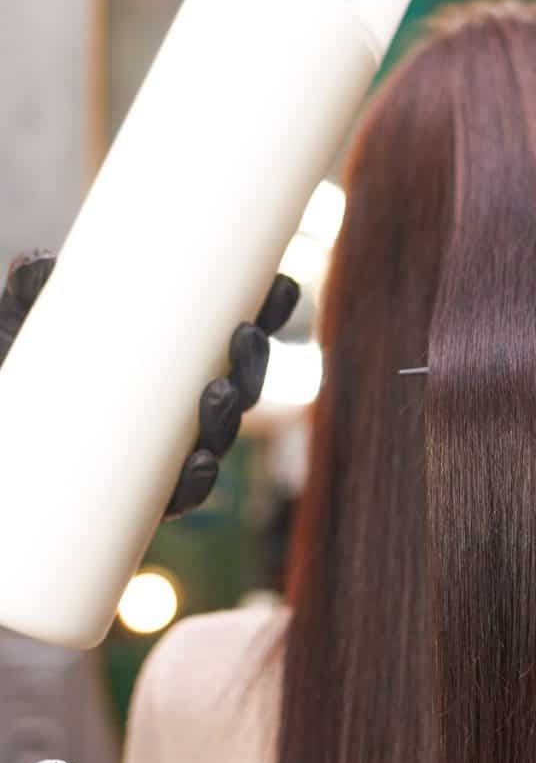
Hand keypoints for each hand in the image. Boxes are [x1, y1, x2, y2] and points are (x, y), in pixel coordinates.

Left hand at [0, 250, 299, 516]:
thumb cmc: (20, 368)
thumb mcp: (24, 324)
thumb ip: (34, 293)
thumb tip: (41, 265)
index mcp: (175, 362)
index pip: (233, 338)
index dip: (268, 313)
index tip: (282, 286)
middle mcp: (181, 409)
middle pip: (240, 387)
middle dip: (252, 363)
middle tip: (245, 336)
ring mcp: (165, 453)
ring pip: (219, 436)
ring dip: (229, 416)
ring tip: (217, 393)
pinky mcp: (138, 497)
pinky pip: (179, 493)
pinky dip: (195, 481)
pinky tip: (197, 463)